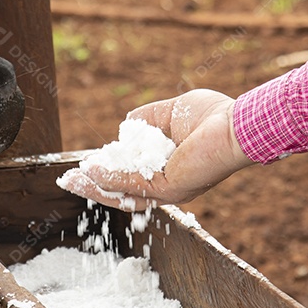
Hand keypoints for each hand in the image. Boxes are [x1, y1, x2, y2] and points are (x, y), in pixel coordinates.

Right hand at [61, 89, 255, 209]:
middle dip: (94, 187)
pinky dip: (111, 179)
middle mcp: (169, 186)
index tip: (87, 165)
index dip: (108, 173)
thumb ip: (147, 120)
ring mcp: (170, 190)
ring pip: (124, 194)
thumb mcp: (171, 113)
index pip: (133, 178)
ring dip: (95, 188)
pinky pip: (133, 185)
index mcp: (170, 171)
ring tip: (71, 180)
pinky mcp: (170, 188)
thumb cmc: (214, 117)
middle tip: (70, 180)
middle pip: (123, 193)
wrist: (237, 125)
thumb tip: (126, 126)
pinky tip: (92, 170)